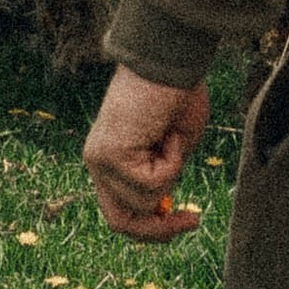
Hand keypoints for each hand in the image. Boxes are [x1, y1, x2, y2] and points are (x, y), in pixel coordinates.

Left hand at [85, 66, 210, 242]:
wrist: (168, 57)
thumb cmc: (175, 92)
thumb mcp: (172, 148)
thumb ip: (162, 178)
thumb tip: (162, 210)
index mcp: (108, 159)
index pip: (120, 212)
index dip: (154, 227)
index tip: (189, 219)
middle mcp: (96, 162)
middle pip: (120, 223)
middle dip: (158, 230)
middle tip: (192, 221)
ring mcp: (99, 160)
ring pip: (143, 202)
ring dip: (171, 173)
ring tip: (169, 135)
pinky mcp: (110, 156)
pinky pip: (152, 184)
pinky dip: (171, 161)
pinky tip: (165, 130)